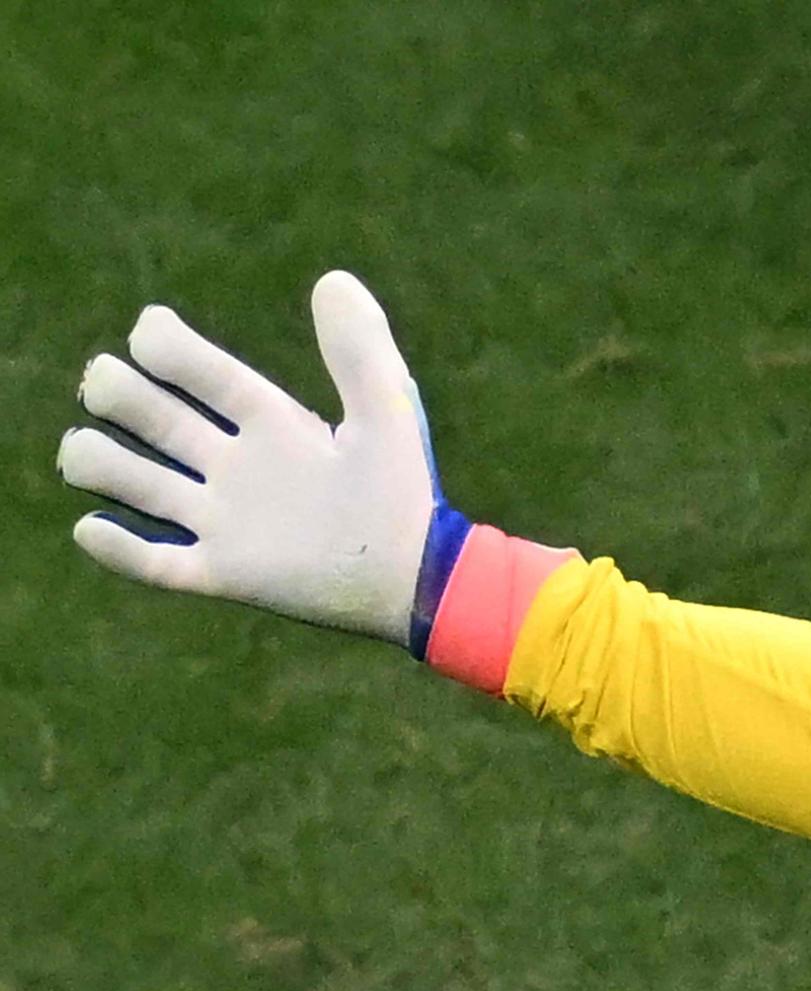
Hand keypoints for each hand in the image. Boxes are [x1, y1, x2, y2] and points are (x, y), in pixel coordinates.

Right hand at [58, 271, 439, 643]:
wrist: (415, 579)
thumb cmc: (404, 496)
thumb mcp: (386, 416)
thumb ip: (360, 353)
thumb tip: (334, 278)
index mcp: (271, 424)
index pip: (200, 372)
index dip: (166, 344)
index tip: (151, 330)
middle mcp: (237, 467)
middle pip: (154, 419)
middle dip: (117, 394)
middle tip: (108, 386)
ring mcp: (225, 522)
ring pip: (138, 484)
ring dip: (97, 462)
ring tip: (84, 451)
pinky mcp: (222, 574)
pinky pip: (154, 564)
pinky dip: (116, 549)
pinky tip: (92, 528)